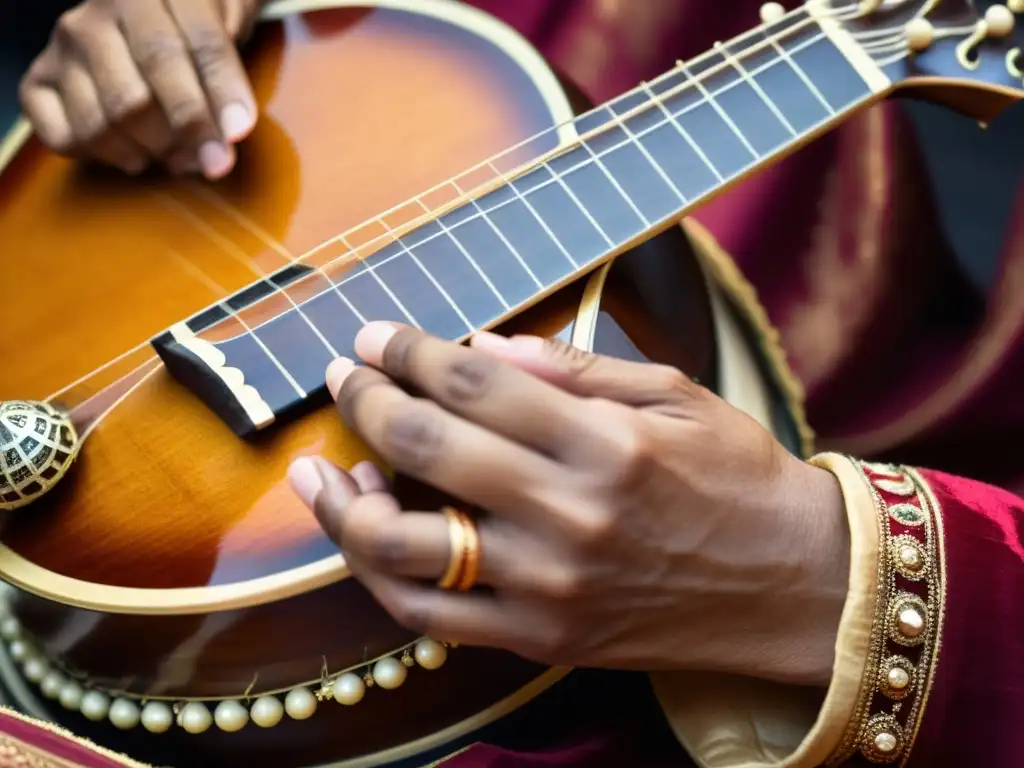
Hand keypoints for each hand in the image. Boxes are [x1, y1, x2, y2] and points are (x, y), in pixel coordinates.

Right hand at [19, 0, 264, 178]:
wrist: (144, 16)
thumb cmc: (193, 28)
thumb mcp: (226, 20)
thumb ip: (230, 64)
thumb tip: (230, 126)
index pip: (196, 44)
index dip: (221, 93)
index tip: (238, 132)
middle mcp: (99, 14)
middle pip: (141, 95)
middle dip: (183, 136)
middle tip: (214, 161)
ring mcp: (65, 47)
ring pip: (105, 121)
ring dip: (147, 150)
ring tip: (174, 152)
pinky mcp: (39, 79)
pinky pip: (66, 137)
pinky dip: (105, 156)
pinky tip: (133, 151)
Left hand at [289, 322, 849, 685]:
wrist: (794, 583)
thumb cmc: (738, 477)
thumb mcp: (676, 395)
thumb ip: (574, 369)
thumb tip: (481, 344)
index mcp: (606, 441)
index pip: (474, 382)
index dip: (410, 352)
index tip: (376, 336)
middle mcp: (571, 513)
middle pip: (426, 448)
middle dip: (366, 400)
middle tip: (342, 376)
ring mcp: (550, 585)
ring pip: (406, 545)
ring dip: (343, 501)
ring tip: (317, 467)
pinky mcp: (542, 637)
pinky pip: (431, 616)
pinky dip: (379, 575)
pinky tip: (362, 534)